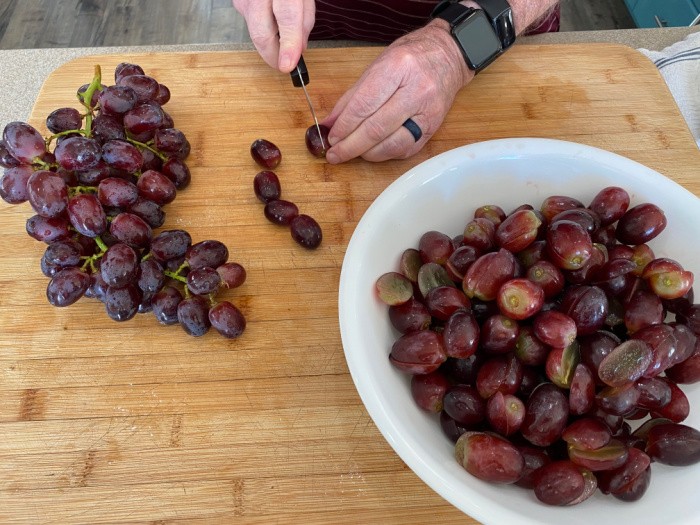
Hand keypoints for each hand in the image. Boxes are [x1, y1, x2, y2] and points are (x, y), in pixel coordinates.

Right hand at [232, 0, 314, 72]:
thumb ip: (304, 24)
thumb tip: (298, 50)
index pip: (286, 17)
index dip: (288, 44)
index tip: (288, 65)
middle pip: (261, 33)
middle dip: (274, 56)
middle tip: (285, 64)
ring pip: (256, 33)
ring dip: (271, 44)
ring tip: (283, 38)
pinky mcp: (238, 4)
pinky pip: (252, 26)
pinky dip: (265, 32)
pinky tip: (272, 24)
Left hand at [322, 23, 472, 163]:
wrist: (449, 56)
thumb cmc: (410, 58)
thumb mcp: (377, 66)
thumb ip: (353, 97)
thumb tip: (330, 123)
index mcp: (397, 68)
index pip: (364, 105)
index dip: (345, 126)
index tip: (331, 137)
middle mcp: (416, 91)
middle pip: (377, 128)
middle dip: (351, 146)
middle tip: (334, 154)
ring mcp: (428, 112)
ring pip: (392, 144)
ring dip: (366, 153)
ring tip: (351, 153)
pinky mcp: (434, 128)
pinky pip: (405, 149)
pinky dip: (384, 154)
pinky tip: (372, 151)